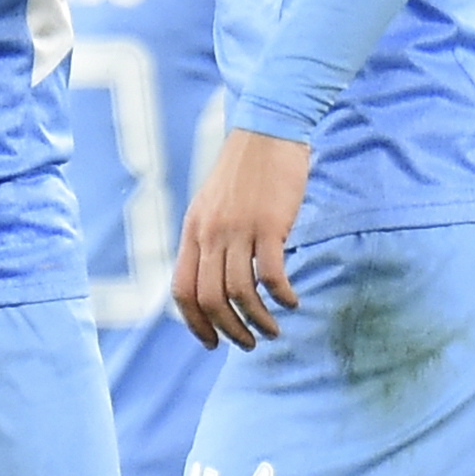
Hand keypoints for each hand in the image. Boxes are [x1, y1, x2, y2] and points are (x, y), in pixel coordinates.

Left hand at [173, 129, 307, 348]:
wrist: (267, 132)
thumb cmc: (243, 171)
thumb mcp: (211, 205)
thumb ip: (208, 238)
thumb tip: (213, 278)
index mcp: (193, 231)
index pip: (182, 290)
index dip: (194, 323)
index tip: (212, 342)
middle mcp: (210, 233)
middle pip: (210, 298)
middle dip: (229, 330)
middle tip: (248, 343)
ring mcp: (238, 229)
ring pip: (240, 292)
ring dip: (258, 321)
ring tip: (272, 331)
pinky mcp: (269, 224)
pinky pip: (271, 274)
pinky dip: (281, 296)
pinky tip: (291, 302)